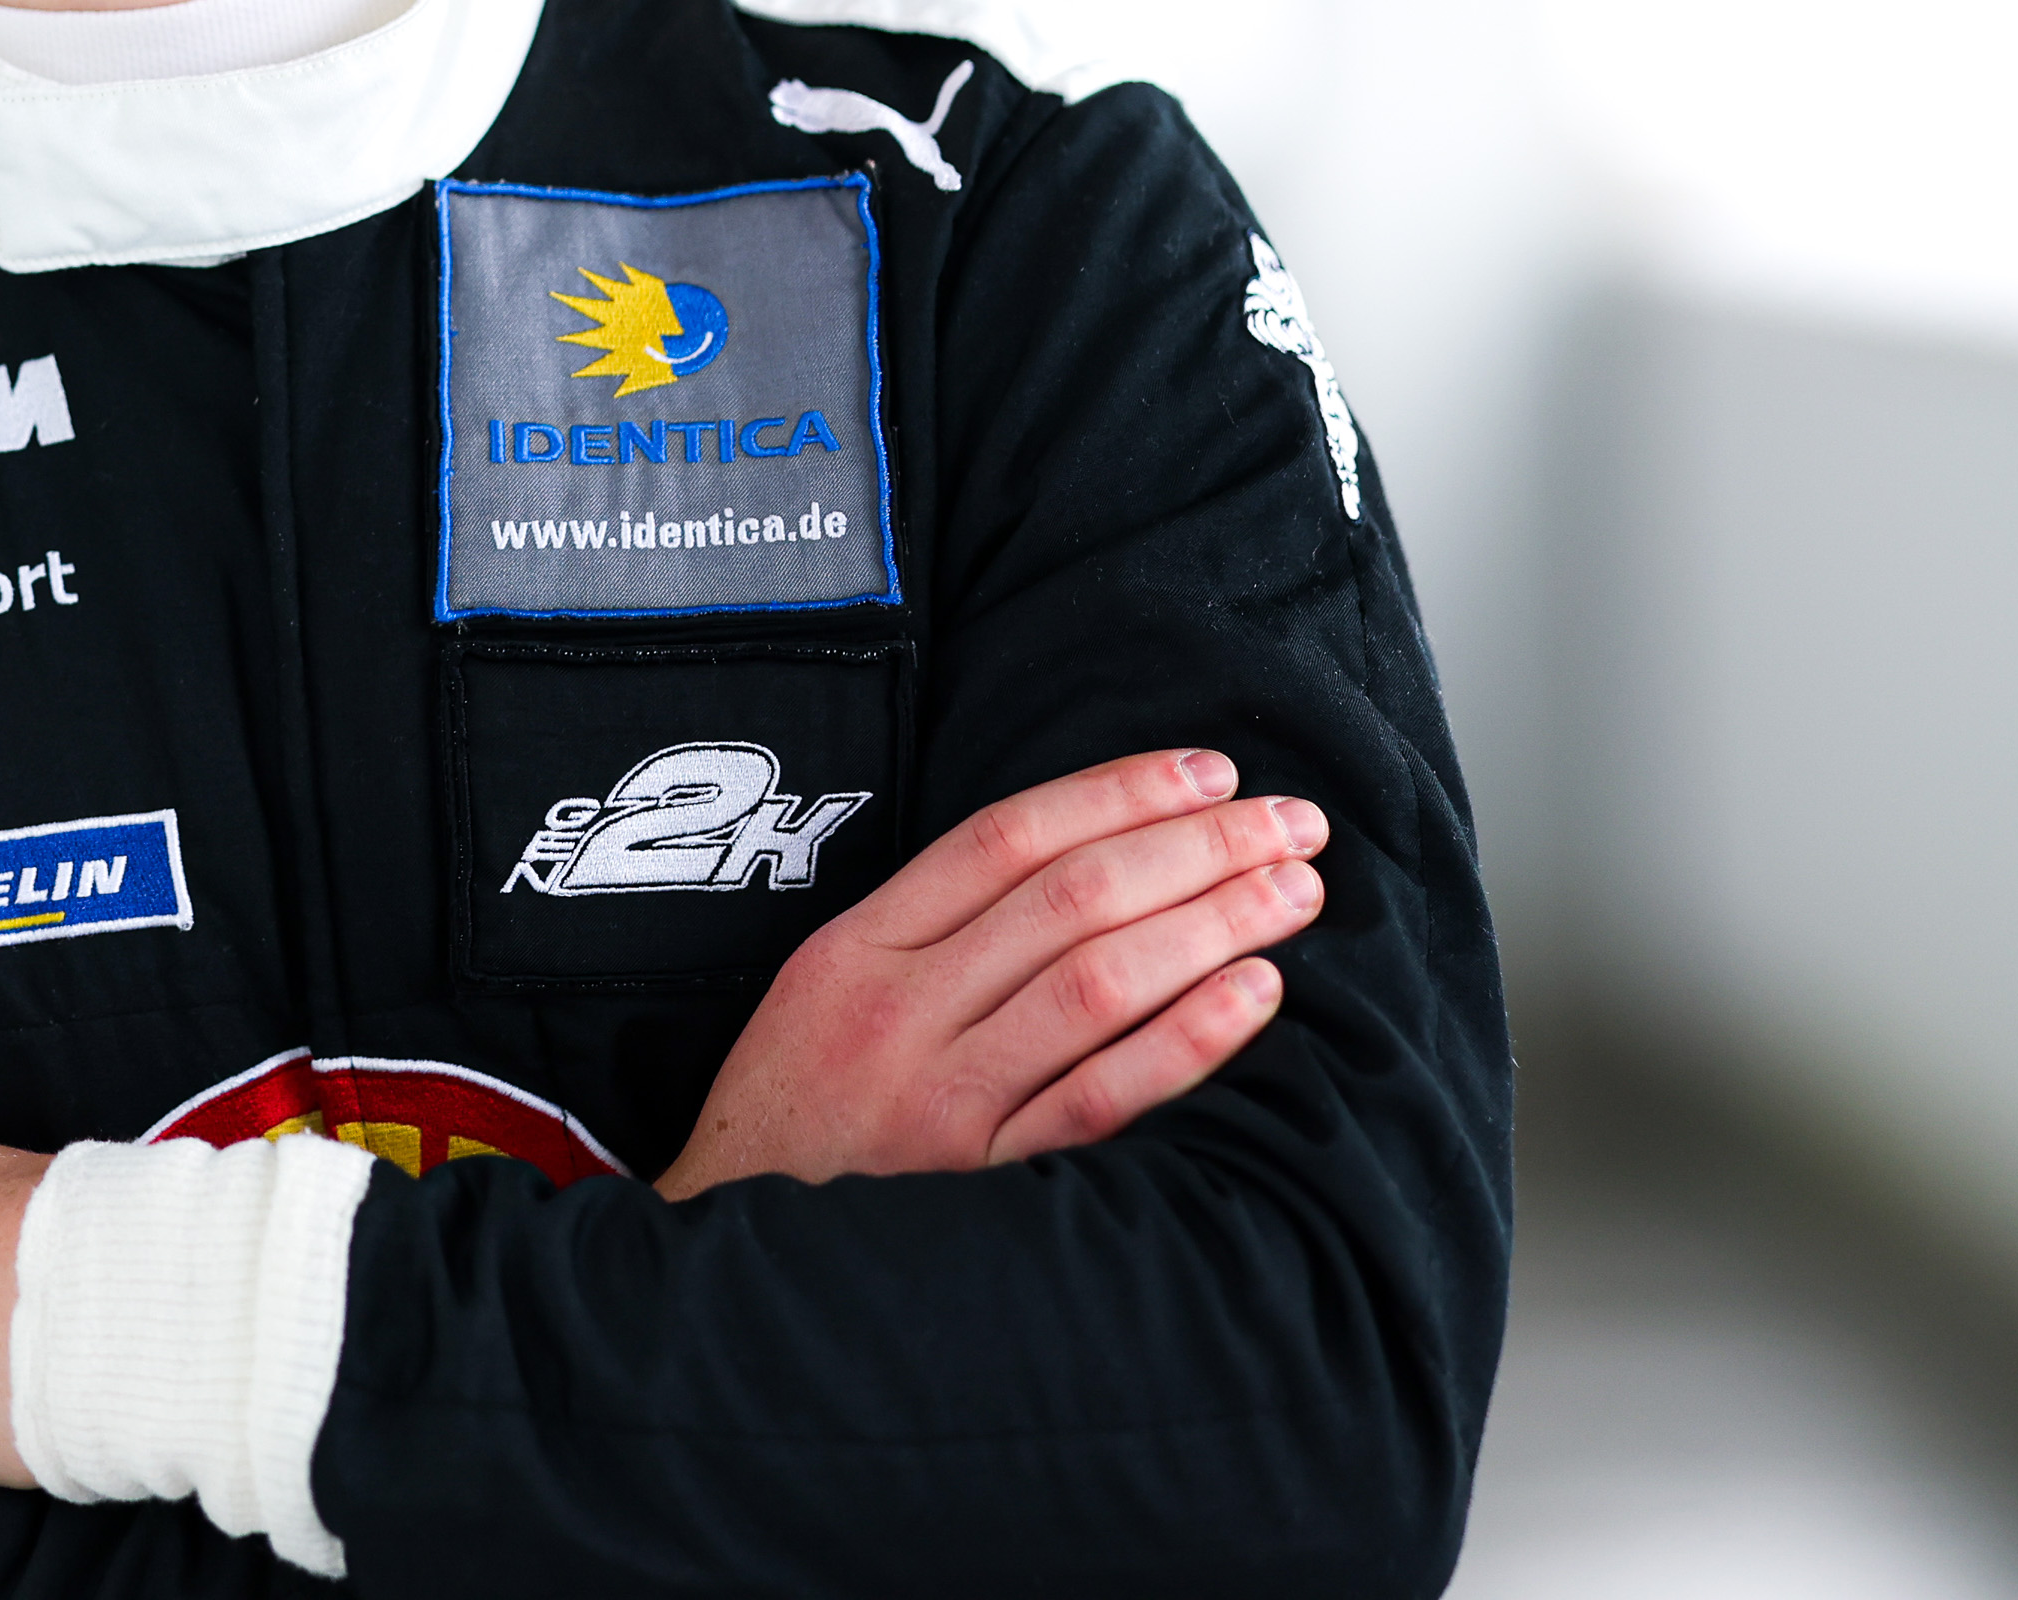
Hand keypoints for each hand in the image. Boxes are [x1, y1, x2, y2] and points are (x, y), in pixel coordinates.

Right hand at [656, 748, 1323, 1199]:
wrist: (723, 1246)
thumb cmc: (795, 1110)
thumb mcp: (826, 989)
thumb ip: (930, 928)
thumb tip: (1081, 860)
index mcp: (858, 947)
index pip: (1005, 836)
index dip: (1118, 792)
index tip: (1209, 771)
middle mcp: (899, 1009)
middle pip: (1067, 899)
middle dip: (1194, 848)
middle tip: (1289, 823)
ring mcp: (941, 1098)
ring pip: (1094, 983)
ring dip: (1210, 925)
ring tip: (1294, 892)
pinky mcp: (982, 1179)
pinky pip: (1101, 1097)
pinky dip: (1186, 1040)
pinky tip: (1256, 994)